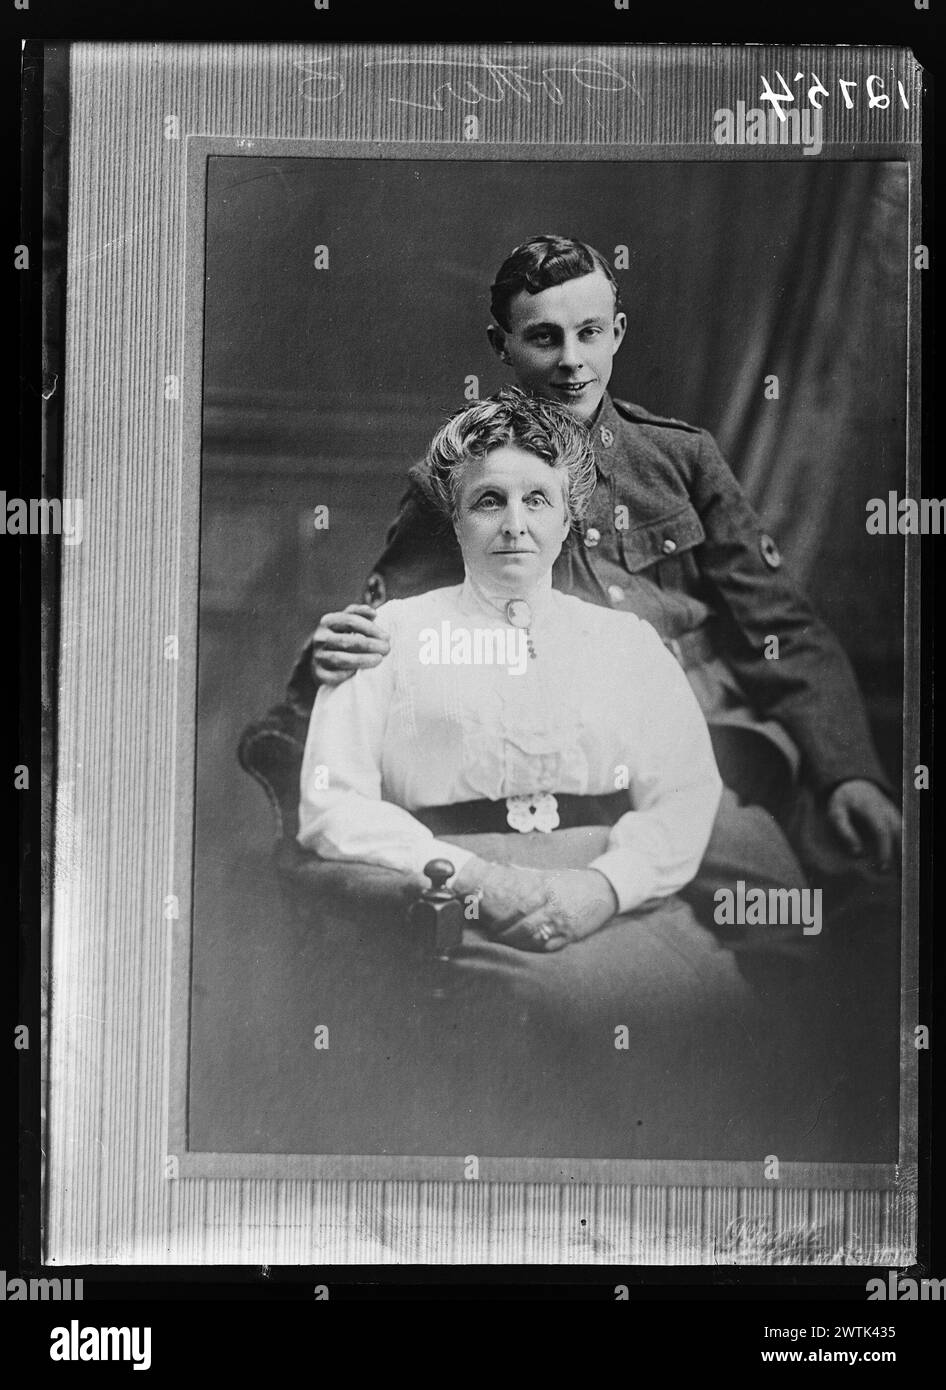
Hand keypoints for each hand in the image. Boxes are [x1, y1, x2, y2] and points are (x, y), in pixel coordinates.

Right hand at [310, 604, 390, 685]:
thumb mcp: (347, 621)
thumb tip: (372, 612)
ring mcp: (318, 655)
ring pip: (340, 659)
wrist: (323, 656)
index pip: (350, 621)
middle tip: (386, 649)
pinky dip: (346, 674)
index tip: (386, 636)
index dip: (370, 628)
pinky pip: (332, 675)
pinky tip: (359, 673)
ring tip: (379, 659)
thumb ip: (359, 613)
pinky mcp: (318, 672)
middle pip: (346, 641)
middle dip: (369, 645)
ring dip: (362, 660)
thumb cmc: (342, 635)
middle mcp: (320, 637)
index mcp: (328, 621)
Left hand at [453, 859, 617, 952]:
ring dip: (518, 943)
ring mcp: (564, 922)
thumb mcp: (551, 876)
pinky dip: (535, 948)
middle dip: (506, 934)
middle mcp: (555, 906)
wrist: (605, 889)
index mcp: (547, 889)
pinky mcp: (572, 934)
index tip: (490, 922)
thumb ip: (529, 877)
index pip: (519, 907)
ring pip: (535, 939)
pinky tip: (526, 948)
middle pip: (524, 926)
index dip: (502, 917)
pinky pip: (550, 947)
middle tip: (494, 936)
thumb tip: (505, 871)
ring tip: (506, 943)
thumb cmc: (573, 881)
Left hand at [827, 779, 900, 870]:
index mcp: (872, 808)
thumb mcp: (836, 813)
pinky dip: (906, 851)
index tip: (883, 868)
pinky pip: (905, 837)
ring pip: (906, 836)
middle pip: (901, 834)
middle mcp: (888, 811)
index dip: (884, 850)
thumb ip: (844, 832)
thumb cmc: (843, 802)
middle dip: (902, 856)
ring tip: (904, 877)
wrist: (855, 785)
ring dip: (907, 855)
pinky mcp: (897, 820)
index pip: (882, 831)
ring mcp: (895, 815)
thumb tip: (857, 854)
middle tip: (900, 878)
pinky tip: (903, 868)